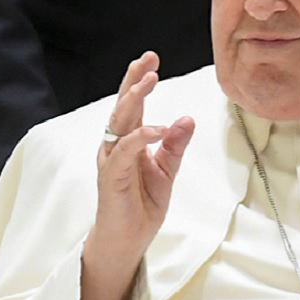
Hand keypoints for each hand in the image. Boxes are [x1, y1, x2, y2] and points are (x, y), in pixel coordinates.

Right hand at [81, 51, 194, 299]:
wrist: (126, 240)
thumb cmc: (141, 205)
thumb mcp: (167, 171)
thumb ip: (175, 145)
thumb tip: (187, 118)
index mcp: (129, 140)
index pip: (133, 103)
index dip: (140, 80)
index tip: (152, 59)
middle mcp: (116, 145)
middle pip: (123, 105)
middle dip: (134, 80)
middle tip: (149, 59)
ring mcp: (112, 160)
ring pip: (120, 122)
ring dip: (135, 99)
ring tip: (151, 81)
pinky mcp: (112, 177)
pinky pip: (125, 151)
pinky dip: (141, 137)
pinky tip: (157, 128)